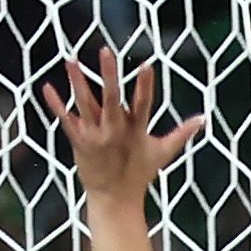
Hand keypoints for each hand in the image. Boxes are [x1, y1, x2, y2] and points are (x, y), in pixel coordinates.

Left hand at [44, 47, 201, 214]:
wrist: (115, 199)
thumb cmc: (140, 174)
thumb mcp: (163, 152)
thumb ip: (182, 133)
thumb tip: (203, 120)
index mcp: (137, 130)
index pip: (143, 103)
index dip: (145, 85)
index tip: (146, 66)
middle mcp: (115, 130)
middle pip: (111, 98)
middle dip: (109, 74)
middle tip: (106, 51)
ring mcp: (96, 136)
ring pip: (85, 103)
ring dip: (77, 81)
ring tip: (71, 59)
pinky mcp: (79, 142)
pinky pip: (66, 120)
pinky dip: (56, 104)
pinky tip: (47, 87)